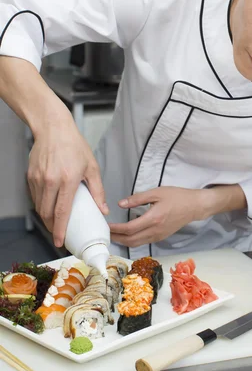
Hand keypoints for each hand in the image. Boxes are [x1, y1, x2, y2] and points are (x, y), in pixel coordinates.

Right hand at [27, 115, 107, 247]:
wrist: (53, 129)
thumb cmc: (74, 145)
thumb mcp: (92, 167)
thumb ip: (98, 190)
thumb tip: (103, 209)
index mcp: (68, 179)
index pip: (62, 211)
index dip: (60, 229)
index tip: (60, 241)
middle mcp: (50, 180)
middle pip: (47, 213)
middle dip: (53, 227)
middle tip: (60, 234)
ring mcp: (38, 178)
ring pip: (39, 206)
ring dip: (46, 218)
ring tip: (55, 222)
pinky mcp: (30, 176)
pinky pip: (35, 197)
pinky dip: (41, 205)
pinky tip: (49, 206)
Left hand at [109, 187, 207, 247]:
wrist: (194, 206)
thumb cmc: (176, 196)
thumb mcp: (157, 193)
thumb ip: (138, 199)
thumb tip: (120, 204)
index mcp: (153, 219)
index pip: (129, 229)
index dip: (116, 229)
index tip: (106, 225)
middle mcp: (155, 231)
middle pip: (130, 240)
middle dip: (116, 238)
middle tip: (105, 232)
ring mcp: (158, 236)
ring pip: (136, 244)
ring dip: (123, 241)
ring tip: (113, 234)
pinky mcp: (160, 237)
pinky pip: (143, 242)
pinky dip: (132, 240)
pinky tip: (127, 234)